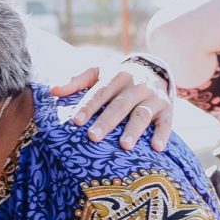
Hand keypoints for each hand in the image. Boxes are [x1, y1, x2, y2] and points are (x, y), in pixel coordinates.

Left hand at [51, 66, 173, 151]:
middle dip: (107, 121)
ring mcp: (153, 97)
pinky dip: (162, 134)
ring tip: (124, 146)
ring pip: (142, 114)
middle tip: (93, 137)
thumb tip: (53, 89)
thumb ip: (76, 80)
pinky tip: (156, 148)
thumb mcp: (98, 72)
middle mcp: (136, 86)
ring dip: (134, 130)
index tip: (75, 121)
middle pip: (120, 105)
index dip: (88, 106)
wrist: (153, 71)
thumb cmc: (116, 78)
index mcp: (117, 75)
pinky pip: (167, 122)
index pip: (100, 91)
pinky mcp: (167, 109)